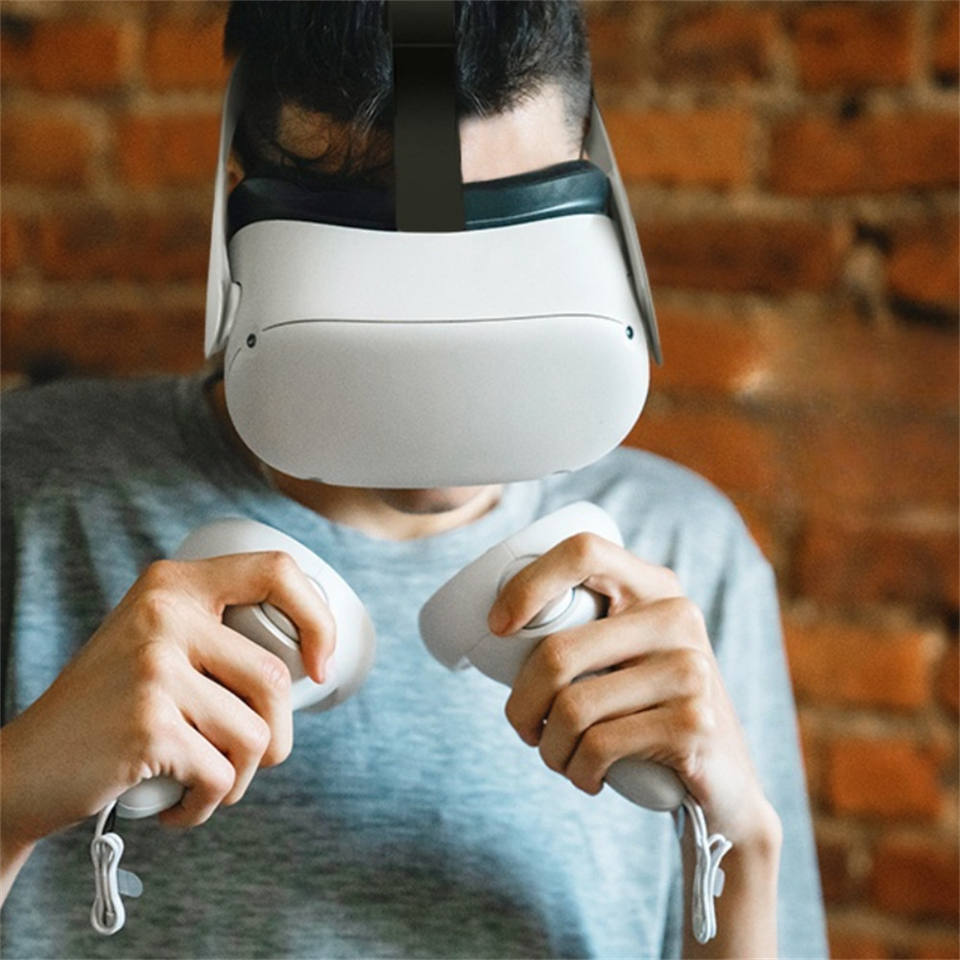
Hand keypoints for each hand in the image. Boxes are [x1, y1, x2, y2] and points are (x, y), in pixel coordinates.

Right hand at [2, 551, 335, 849]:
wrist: (24, 768)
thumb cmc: (111, 709)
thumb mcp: (155, 641)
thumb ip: (216, 630)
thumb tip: (314, 650)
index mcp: (173, 582)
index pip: (276, 571)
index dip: (317, 619)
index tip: (320, 666)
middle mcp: (164, 612)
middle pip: (275, 678)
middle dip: (276, 737)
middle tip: (248, 760)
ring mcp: (154, 667)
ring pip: (256, 735)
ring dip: (242, 777)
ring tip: (208, 783)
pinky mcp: (148, 724)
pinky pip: (222, 777)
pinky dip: (208, 805)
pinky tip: (180, 806)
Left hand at [487, 533, 777, 845]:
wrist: (726, 784)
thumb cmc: (648, 712)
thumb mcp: (628, 655)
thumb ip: (587, 631)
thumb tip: (497, 628)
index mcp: (654, 586)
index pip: (583, 551)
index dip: (528, 583)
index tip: (497, 626)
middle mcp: (677, 616)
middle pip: (559, 650)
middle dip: (521, 704)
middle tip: (524, 727)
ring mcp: (690, 669)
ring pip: (572, 706)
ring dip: (549, 748)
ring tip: (559, 757)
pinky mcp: (693, 722)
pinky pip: (599, 746)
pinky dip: (577, 771)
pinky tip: (587, 777)